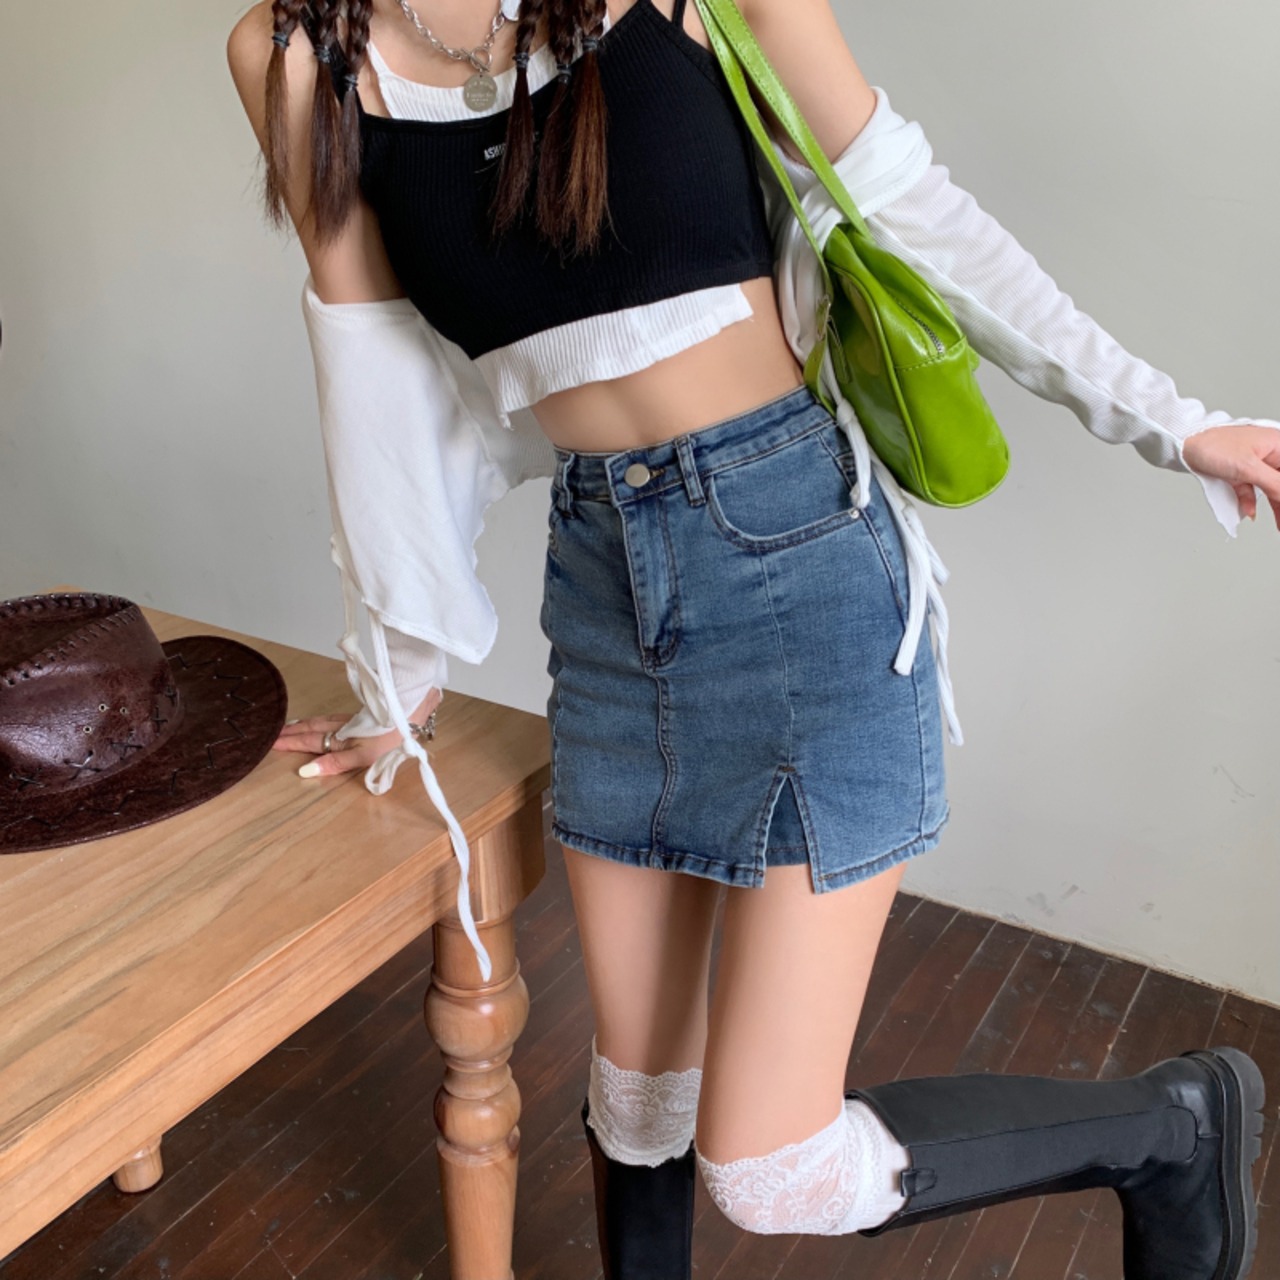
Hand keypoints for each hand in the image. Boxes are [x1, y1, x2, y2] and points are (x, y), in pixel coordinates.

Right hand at [272, 687, 443, 778]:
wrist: (413, 709)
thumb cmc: (391, 737)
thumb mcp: (364, 756)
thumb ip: (336, 763)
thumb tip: (306, 771)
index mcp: (340, 738)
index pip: (310, 741)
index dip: (291, 743)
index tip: (271, 743)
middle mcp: (343, 727)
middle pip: (313, 729)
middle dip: (293, 732)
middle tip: (274, 733)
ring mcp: (352, 719)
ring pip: (322, 721)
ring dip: (305, 724)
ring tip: (291, 726)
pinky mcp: (363, 714)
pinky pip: (333, 717)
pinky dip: (321, 719)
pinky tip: (322, 720)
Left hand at [1181, 423, 1279, 529]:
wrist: (1185, 444)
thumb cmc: (1214, 445)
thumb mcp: (1249, 468)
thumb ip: (1274, 484)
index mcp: (1278, 445)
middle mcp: (1268, 452)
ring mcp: (1253, 462)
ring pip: (1268, 487)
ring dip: (1272, 505)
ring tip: (1277, 524)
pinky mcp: (1238, 471)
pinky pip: (1250, 488)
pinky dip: (1250, 500)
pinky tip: (1250, 512)